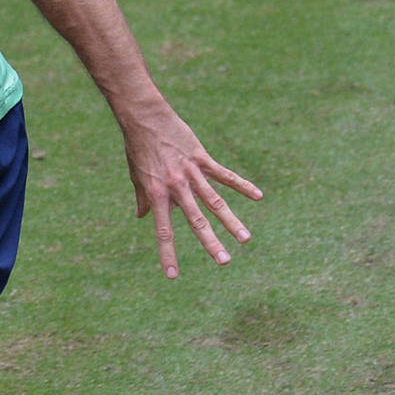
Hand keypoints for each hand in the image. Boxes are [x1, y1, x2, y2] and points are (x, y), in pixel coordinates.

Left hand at [120, 106, 262, 277]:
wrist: (145, 118)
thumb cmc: (138, 149)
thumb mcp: (137, 176)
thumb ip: (143, 198)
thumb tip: (142, 217)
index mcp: (156, 194)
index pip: (163, 230)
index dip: (168, 253)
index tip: (173, 275)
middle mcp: (175, 187)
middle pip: (196, 220)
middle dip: (210, 243)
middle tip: (224, 262)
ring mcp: (190, 173)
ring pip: (215, 201)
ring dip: (231, 221)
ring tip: (245, 239)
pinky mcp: (202, 158)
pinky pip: (224, 175)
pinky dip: (241, 185)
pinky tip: (257, 196)